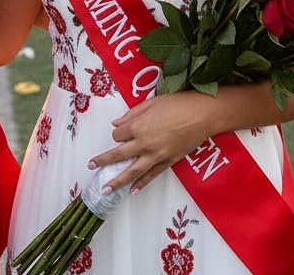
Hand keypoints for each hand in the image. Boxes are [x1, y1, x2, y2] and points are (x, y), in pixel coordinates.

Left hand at [88, 92, 214, 193]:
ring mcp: (156, 155)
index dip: (118, 134)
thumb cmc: (177, 103)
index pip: (118, 135)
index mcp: (138, 127)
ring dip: (118, 181)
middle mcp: (144, 144)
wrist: (202, 114)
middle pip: (119, 155)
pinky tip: (133, 190)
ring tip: (106, 189)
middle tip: (91, 166)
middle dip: (104, 161)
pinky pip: (152, 175)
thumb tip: (116, 124)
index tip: (121, 132)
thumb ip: (132, 115)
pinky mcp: (168, 162)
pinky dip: (142, 184)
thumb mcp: (151, 103)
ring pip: (133, 171)